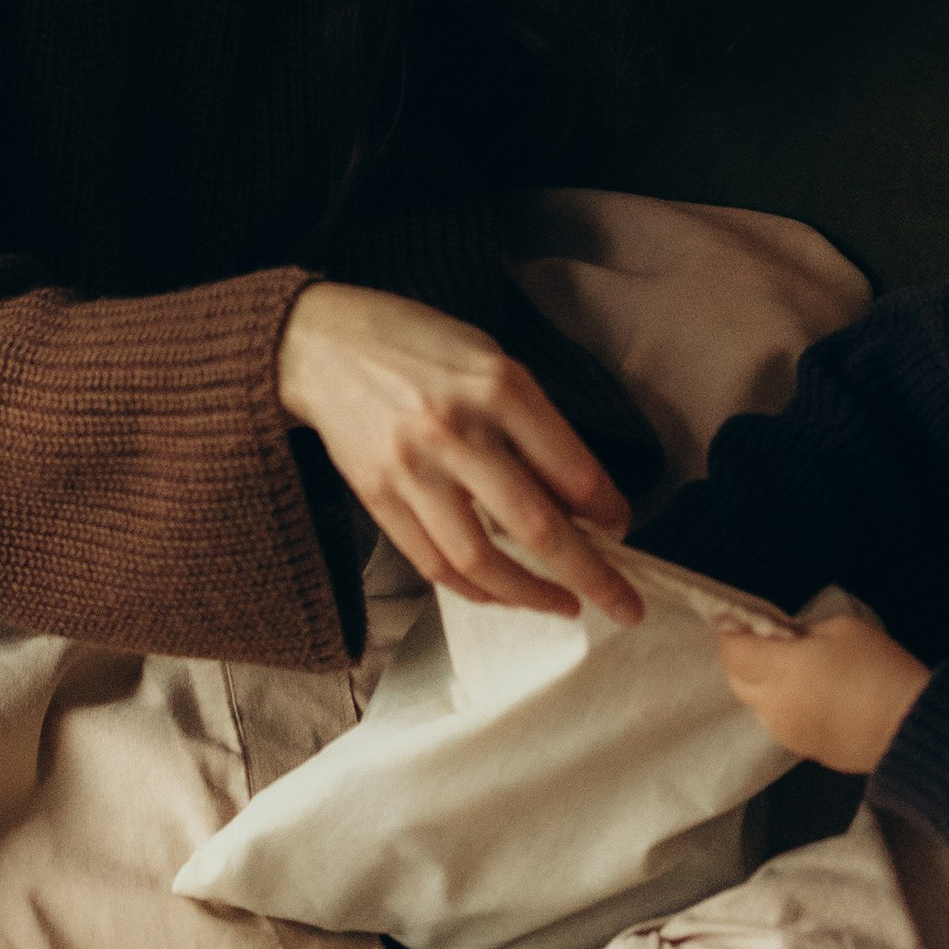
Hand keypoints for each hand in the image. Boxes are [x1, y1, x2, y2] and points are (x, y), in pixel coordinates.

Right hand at [275, 282, 640, 622]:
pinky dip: (475, 589)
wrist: (322, 343)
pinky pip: (433, 563)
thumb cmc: (420, 346)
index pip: (571, 469)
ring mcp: (412, 469)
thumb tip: (581, 501)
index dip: (608, 510)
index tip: (622, 528)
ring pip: (481, 560)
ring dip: (531, 595)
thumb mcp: (492, 361)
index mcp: (497, 386)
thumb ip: (534, 425)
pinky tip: (505, 594)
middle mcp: (456, 430)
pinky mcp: (376, 497)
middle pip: (536, 526)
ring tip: (565, 605)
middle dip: (591, 575)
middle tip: (626, 605)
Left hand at [718, 611, 932, 770]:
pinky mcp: (803, 751)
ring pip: (756, 704)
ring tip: (791, 669)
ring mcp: (786, 733)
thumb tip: (786, 638)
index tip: (741, 619)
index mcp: (779, 671)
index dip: (732, 632)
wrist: (910, 729)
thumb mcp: (842, 629)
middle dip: (743, 658)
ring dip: (763, 684)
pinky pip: (779, 723)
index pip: (732, 651)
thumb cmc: (878, 669)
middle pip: (736, 679)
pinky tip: (810, 696)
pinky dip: (783, 706)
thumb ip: (804, 631)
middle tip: (764, 640)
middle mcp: (773, 706)